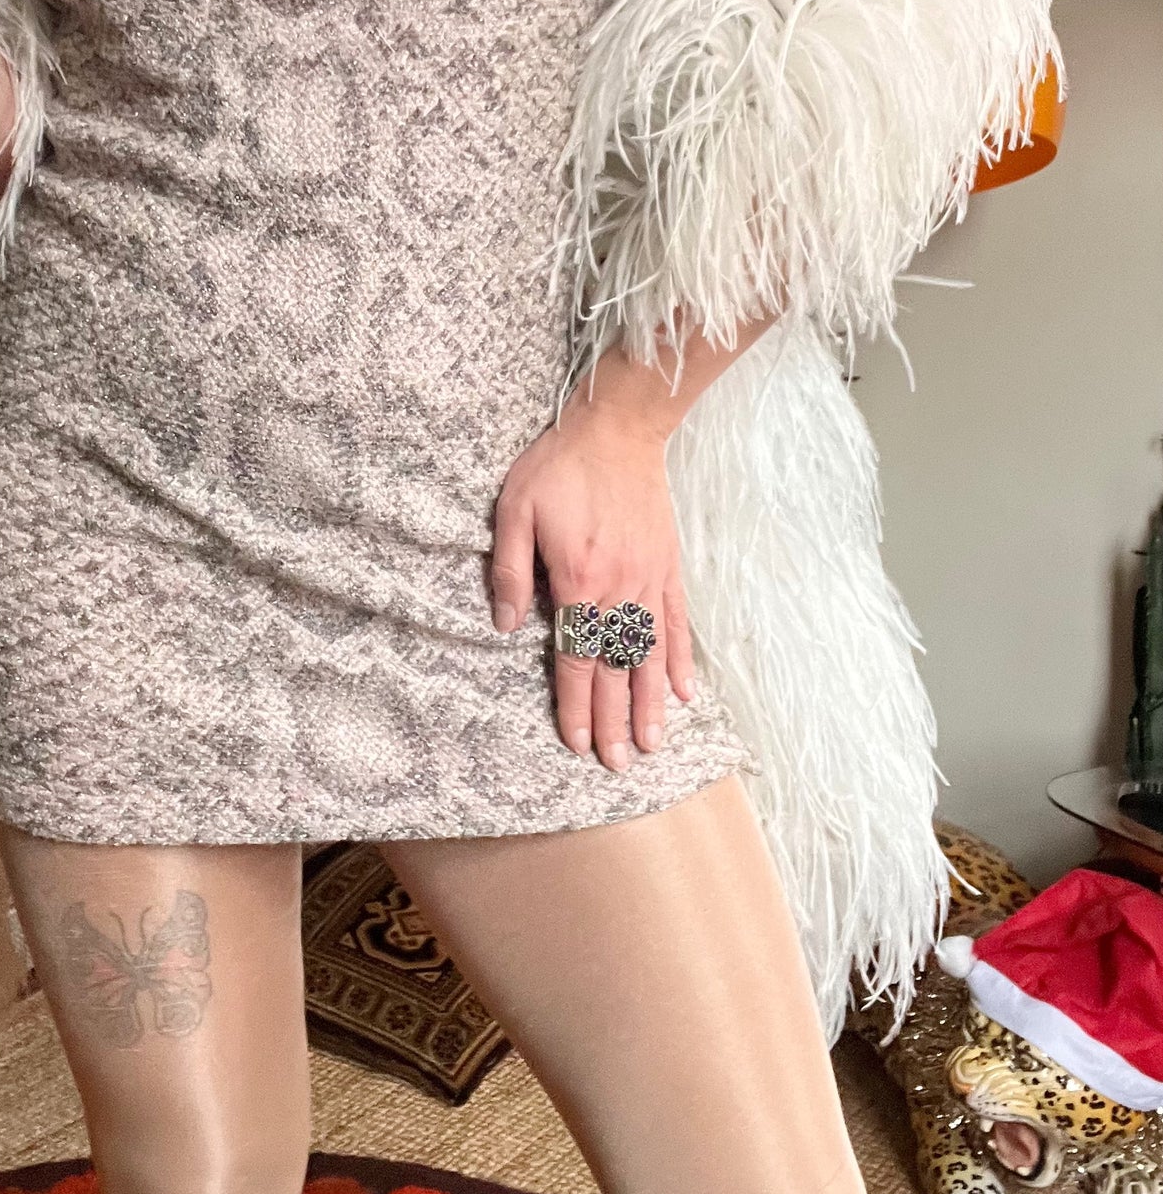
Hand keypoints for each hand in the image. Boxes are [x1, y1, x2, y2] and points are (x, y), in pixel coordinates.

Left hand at [490, 392, 694, 770]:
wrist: (617, 427)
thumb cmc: (559, 466)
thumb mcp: (515, 509)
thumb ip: (510, 571)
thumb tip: (508, 626)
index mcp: (578, 580)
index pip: (577, 658)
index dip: (576, 704)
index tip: (575, 741)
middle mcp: (620, 588)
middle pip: (617, 668)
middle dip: (615, 721)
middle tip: (618, 766)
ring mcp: (649, 579)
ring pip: (651, 654)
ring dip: (651, 704)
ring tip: (652, 745)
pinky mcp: (668, 565)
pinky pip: (677, 621)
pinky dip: (680, 659)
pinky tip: (684, 693)